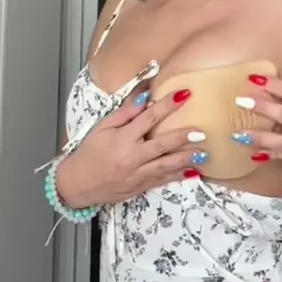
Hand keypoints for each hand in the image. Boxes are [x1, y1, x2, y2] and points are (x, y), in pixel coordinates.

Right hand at [56, 88, 204, 207]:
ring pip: (166, 166)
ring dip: (186, 159)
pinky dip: (178, 177)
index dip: (167, 105)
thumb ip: (126, 112)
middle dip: (182, 138)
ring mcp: (137, 175)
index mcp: (122, 139)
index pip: (148, 118)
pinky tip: (193, 173)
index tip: (184, 94)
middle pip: (161, 145)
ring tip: (204, 153)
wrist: (77, 184)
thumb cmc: (89, 152)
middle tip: (201, 132)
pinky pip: (162, 181)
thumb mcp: (103, 127)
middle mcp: (131, 158)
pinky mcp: (140, 187)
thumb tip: (146, 95)